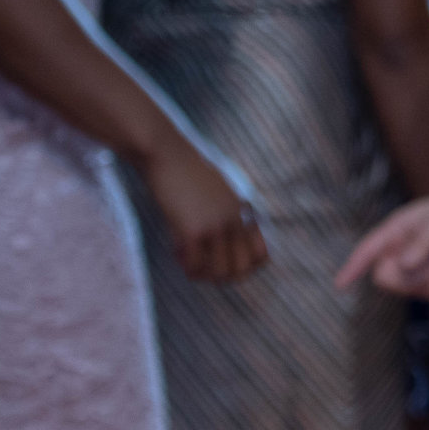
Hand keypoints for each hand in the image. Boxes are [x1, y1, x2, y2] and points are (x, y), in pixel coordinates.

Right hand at [142, 133, 268, 282]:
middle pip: (241, 269)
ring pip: (219, 272)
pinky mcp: (191, 229)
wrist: (166, 152)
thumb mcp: (220, 185)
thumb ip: (229, 205)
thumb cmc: (188, 167)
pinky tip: (175, 252)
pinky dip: (186, 268)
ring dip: (204, 275)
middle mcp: (234, 220)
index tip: (225, 262)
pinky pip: (194, 264)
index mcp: (243, 211)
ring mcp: (214, 225)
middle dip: (223, 277)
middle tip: (204, 270)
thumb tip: (232, 219)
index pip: (261, 255)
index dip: (247, 267)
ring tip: (189, 264)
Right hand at [337, 183, 428, 298]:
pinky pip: (417, 289)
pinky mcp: (427, 268)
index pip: (367, 249)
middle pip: (383, 276)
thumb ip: (424, 244)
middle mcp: (399, 244)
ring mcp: (412, 257)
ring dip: (421, 289)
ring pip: (401, 285)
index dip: (352, 267)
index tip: (339, 286)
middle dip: (404, 284)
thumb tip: (402, 266)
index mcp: (396, 228)